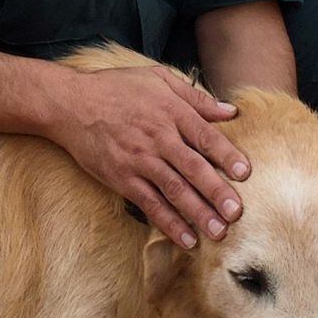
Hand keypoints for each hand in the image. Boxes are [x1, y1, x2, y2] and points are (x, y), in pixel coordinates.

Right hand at [45, 65, 249, 246]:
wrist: (71, 104)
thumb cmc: (117, 88)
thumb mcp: (158, 79)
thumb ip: (196, 97)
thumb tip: (231, 112)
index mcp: (171, 112)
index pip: (205, 136)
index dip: (226, 155)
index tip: (245, 173)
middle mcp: (157, 138)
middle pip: (193, 168)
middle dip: (216, 192)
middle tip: (237, 213)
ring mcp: (139, 161)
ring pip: (174, 191)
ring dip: (197, 213)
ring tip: (218, 232)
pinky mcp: (122, 179)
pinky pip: (150, 204)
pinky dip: (169, 222)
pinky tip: (186, 239)